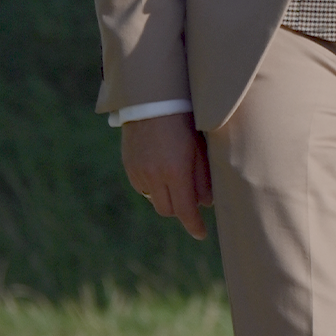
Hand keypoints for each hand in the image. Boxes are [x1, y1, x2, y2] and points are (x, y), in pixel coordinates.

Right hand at [121, 114, 213, 238]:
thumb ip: (203, 178)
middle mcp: (154, 176)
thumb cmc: (184, 122)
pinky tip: (162, 170)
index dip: (194, 225)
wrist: (153, 101)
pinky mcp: (129, 167)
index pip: (185, 210)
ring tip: (177, 178)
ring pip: (154, 199)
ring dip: (167, 197)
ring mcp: (138, 172)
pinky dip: (153, 187)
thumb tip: (206, 204)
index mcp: (175, 171)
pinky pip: (142, 188)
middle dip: (181, 210)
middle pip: (168, 210)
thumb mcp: (200, 148)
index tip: (202, 234)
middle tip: (192, 201)